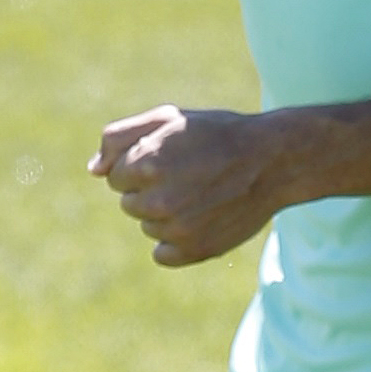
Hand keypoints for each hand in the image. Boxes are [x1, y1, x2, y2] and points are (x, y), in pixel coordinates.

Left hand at [89, 104, 292, 267]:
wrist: (277, 160)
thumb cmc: (220, 135)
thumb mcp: (171, 118)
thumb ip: (120, 138)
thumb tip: (93, 170)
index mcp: (146, 163)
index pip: (116, 176)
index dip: (143, 164)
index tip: (175, 157)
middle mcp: (158, 199)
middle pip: (129, 203)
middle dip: (153, 189)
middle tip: (192, 175)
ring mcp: (176, 229)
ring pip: (148, 226)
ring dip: (167, 213)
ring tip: (203, 194)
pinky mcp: (193, 251)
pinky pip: (162, 253)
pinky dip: (176, 241)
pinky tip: (202, 219)